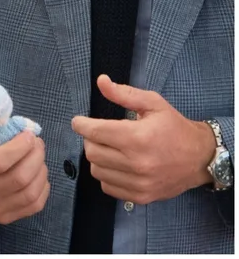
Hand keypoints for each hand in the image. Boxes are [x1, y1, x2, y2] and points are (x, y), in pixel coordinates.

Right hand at [0, 124, 49, 224]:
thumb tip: (18, 132)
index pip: (0, 161)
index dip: (20, 146)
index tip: (29, 134)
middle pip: (19, 177)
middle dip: (35, 156)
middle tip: (37, 143)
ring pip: (30, 193)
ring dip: (41, 171)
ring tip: (37, 157)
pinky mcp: (3, 218)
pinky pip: (33, 206)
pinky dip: (42, 188)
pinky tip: (37, 175)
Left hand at [72, 75, 213, 204]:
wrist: (200, 158)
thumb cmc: (174, 127)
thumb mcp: (153, 103)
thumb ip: (124, 93)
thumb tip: (101, 81)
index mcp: (137, 137)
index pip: (95, 132)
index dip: (81, 124)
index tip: (79, 121)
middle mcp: (137, 163)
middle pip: (91, 152)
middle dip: (90, 139)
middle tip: (98, 133)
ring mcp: (139, 183)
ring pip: (96, 170)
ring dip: (97, 158)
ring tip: (109, 148)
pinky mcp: (141, 196)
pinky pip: (107, 186)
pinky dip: (106, 175)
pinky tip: (117, 165)